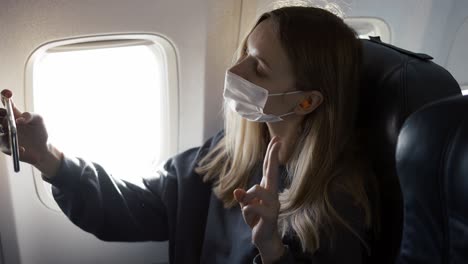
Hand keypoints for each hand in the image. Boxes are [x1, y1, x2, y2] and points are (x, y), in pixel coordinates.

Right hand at [0, 89, 61, 175]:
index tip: (7, 94)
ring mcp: (5, 134)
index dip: (5, 97)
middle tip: (5, 114)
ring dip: (4, 131)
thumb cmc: (40, 131)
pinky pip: (5, 146)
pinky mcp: (6, 146)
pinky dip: (13, 147)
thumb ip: (30, 116)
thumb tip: (19, 119)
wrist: (43, 149)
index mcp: (14, 114)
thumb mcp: (39, 120)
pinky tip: (23, 149)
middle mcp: (6, 123)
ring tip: (12, 132)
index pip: (7, 103)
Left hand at [233, 136, 284, 262]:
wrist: (264, 239)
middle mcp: (272, 194)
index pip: (268, 168)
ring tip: (248, 209)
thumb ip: (243, 197)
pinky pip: (250, 206)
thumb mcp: (247, 206)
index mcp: (267, 189)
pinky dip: (246, 212)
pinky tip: (252, 220)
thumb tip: (237, 191)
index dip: (272, 154)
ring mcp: (273, 204)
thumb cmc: (256, 219)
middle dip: (273, 155)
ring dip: (247, 198)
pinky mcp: (270, 215)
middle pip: (271, 171)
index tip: (277, 139)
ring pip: (256, 188)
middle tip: (278, 139)